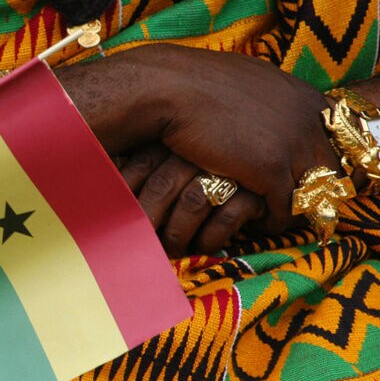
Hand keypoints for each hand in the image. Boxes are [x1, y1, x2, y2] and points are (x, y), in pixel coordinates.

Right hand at [86, 44, 341, 233]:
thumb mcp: (252, 80)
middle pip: (334, 167)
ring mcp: (294, 145)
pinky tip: (256, 221)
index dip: (329, 161)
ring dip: (296, 207)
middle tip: (301, 204)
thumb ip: (272, 99)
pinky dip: (272, 219)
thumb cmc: (200, 83)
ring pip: (313, 191)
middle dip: (320, 188)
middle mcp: (309, 120)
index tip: (317, 178)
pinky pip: (284, 208)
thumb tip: (274, 110)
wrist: (173, 88)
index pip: (342, 139)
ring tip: (277, 215)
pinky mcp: (271, 170)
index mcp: (307, 97)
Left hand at [118, 143, 265, 256]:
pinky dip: (213, 237)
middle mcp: (199, 148)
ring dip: (179, 234)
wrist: (276, 130)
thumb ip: (150, 164)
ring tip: (175, 251)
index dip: (125, 195)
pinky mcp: (258, 184)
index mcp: (175, 135)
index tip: (116, 221)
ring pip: (192, 203)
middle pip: (160, 187)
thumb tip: (103, 185)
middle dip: (149, 222)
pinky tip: (207, 247)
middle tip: (144, 245)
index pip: (138, 165)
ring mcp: (229, 164)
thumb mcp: (179, 145)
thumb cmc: (218, 148)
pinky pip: (227, 216)